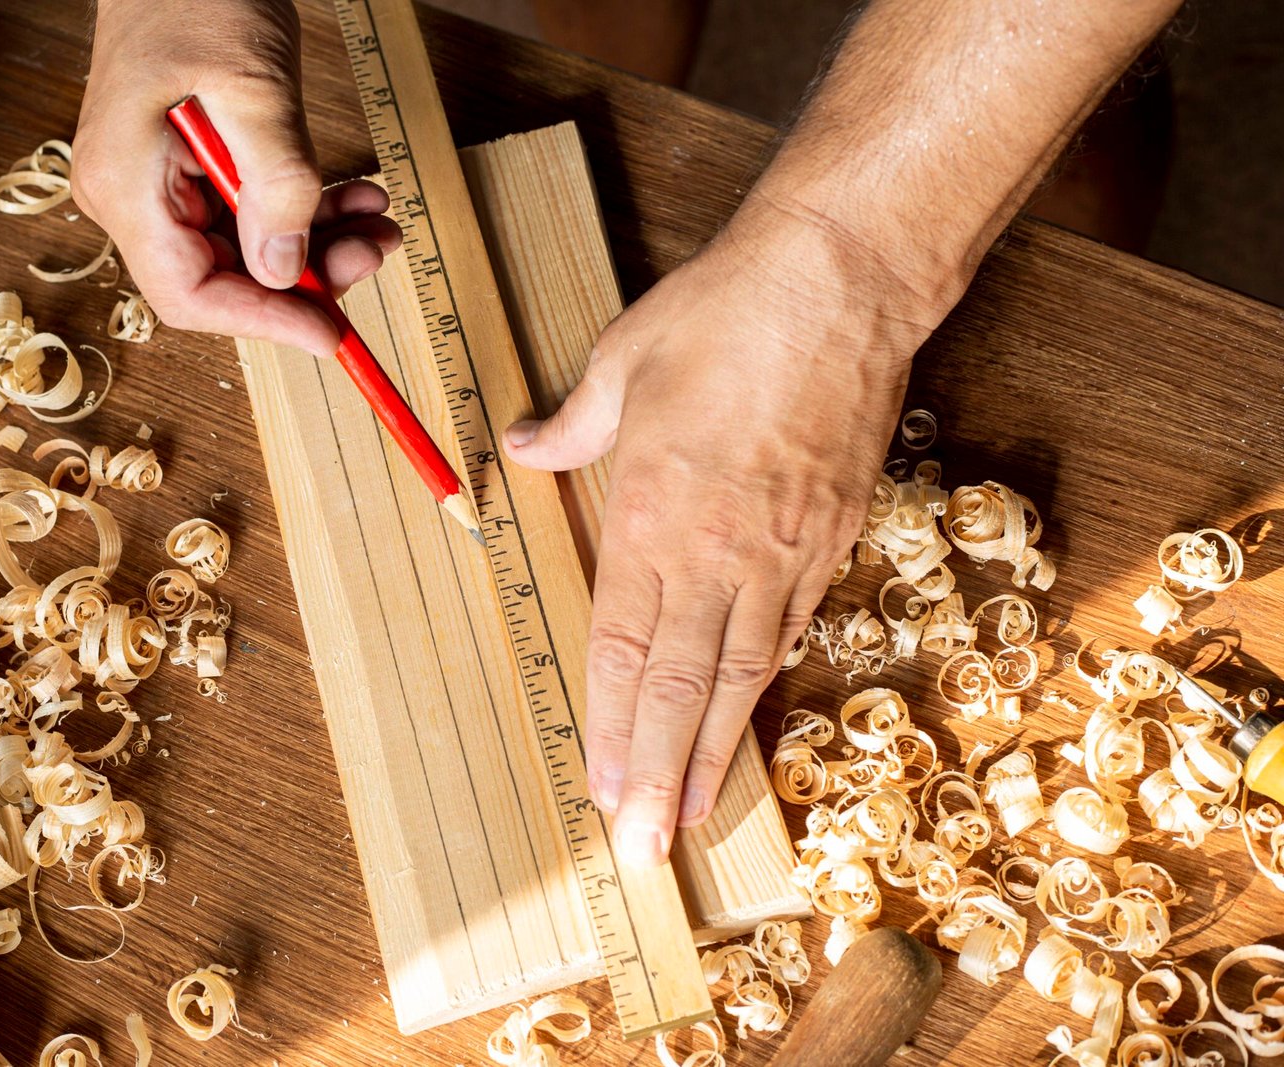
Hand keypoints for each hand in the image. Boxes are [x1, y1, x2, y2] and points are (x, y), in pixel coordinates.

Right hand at [72, 0, 400, 355]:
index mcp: (125, 185)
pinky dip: (306, 211)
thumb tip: (283, 268)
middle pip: (223, 280)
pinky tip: (355, 198)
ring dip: (319, 245)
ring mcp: (159, 186)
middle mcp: (132, 197)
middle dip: (306, 278)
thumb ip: (274, 180)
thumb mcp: (251, 83)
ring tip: (377, 221)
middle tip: (374, 251)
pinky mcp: (190, 170)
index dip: (264, 323)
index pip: (189, 296)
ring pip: (246, 251)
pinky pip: (250, 214)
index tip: (330, 332)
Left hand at [505, 199, 936, 865]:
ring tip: (696, 815)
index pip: (622, 648)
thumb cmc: (722, 314)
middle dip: (660, 775)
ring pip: (743, 673)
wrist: (840, 280)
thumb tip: (521, 448)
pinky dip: (766, 683)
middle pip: (682, 685)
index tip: (601, 788)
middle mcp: (718, 551)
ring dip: (717, 751)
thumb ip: (570, 428)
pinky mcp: (831, 537)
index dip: (610, 727)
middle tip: (647, 849)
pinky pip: (792, 628)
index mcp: (652, 514)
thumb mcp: (621, 364)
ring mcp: (782, 551)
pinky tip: (749, 717)